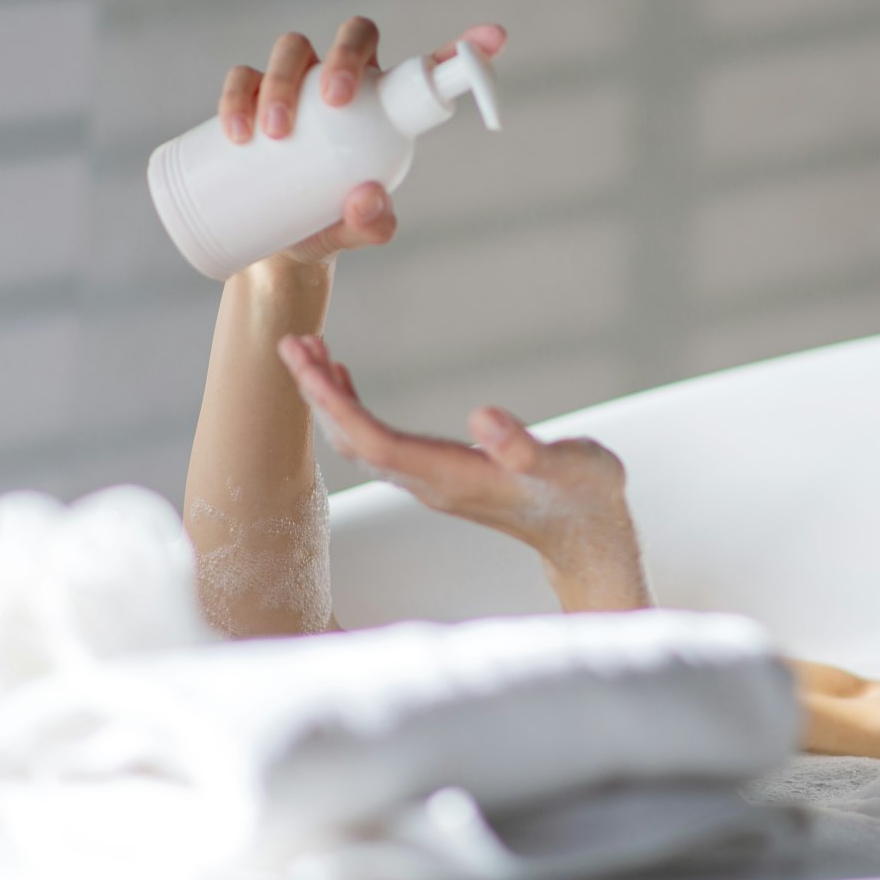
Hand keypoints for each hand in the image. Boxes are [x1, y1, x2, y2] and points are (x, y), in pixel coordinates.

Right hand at [216, 17, 508, 267]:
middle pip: (353, 37)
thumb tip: (369, 198)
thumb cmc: (330, 225)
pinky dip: (238, 96)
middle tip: (334, 102)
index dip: (463, 45)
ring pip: (292, 50)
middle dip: (344, 58)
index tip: (494, 37)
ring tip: (275, 134)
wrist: (274, 245)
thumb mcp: (356, 231)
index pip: (424, 68)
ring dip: (283, 81)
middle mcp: (344, 82)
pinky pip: (243, 77)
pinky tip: (238, 131)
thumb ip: (372, 224)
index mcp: (385, 104)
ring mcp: (295, 84)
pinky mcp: (251, 98)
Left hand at [275, 334, 650, 609]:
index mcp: (453, 478)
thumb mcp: (572, 466)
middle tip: (291, 342)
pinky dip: (352, 406)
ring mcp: (430, 481)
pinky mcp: (436, 474)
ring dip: (328, 398)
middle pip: (353, 441)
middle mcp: (430, 483)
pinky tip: (344, 377)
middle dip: (317, 394)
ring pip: (359, 441)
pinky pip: (376, 441)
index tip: (307, 362)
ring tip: (309, 350)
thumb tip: (483, 418)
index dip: (336, 403)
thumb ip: (527, 447)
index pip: (375, 442)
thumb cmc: (584, 498)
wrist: (589, 537)